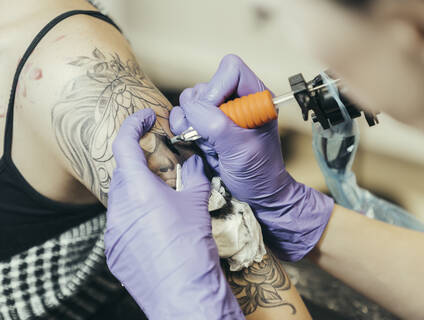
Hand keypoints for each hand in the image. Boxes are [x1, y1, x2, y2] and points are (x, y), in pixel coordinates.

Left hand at [104, 109, 243, 319]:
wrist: (184, 293)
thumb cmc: (192, 248)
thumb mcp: (197, 204)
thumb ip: (194, 176)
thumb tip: (195, 161)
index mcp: (138, 191)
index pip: (125, 146)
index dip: (132, 126)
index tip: (144, 118)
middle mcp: (118, 209)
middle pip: (123, 174)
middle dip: (140, 164)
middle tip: (161, 165)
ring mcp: (113, 232)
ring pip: (121, 200)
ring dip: (138, 193)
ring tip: (161, 200)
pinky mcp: (114, 252)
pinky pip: (120, 224)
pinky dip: (135, 217)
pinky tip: (155, 227)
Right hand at [170, 55, 333, 261]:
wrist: (257, 194)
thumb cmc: (259, 173)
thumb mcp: (241, 148)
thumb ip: (216, 124)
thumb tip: (191, 108)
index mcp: (255, 97)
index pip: (230, 68)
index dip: (217, 87)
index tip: (216, 114)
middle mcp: (236, 100)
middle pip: (204, 85)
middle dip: (200, 110)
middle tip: (211, 136)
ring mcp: (220, 112)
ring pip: (190, 100)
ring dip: (189, 121)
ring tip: (205, 143)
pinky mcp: (206, 125)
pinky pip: (183, 115)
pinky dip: (184, 128)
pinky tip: (198, 144)